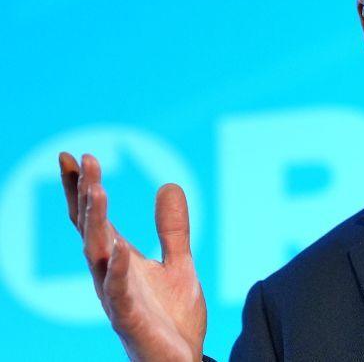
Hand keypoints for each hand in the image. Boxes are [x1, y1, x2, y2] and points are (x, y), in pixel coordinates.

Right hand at [59, 152, 206, 360]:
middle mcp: (110, 276)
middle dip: (86, 195)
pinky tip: (117, 248)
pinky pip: (118, 293)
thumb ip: (172, 229)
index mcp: (119, 261)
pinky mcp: (130, 320)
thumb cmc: (171, 319)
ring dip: (96, 223)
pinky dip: (117, 270)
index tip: (73, 155)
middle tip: (84, 160)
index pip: (95, 219)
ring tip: (97, 190)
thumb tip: (169, 184)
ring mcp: (117, 298)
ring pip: (98, 255)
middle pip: (92, 229)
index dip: (83, 189)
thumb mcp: (178, 264)